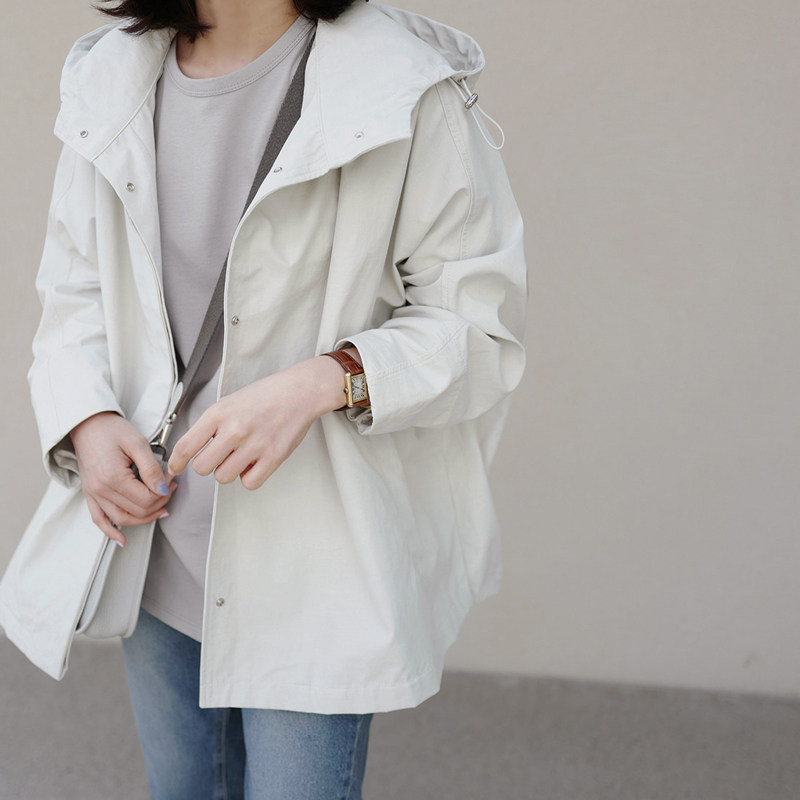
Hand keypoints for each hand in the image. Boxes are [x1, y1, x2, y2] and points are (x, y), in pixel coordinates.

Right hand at [70, 412, 176, 546]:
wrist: (88, 424)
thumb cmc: (111, 430)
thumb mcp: (137, 444)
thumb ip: (151, 469)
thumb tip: (163, 489)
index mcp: (112, 477)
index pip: (146, 499)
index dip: (164, 494)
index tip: (173, 481)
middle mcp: (101, 489)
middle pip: (137, 511)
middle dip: (159, 503)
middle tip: (170, 489)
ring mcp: (93, 493)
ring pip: (122, 519)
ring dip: (143, 519)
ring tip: (160, 509)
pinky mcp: (90, 494)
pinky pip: (99, 519)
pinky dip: (111, 531)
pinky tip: (122, 539)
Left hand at [168, 354, 348, 489]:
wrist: (299, 392)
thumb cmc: (265, 396)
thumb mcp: (229, 402)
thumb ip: (211, 426)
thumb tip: (193, 451)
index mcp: (219, 413)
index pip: (185, 446)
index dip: (176, 463)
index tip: (175, 468)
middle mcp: (234, 430)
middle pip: (202, 467)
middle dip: (207, 464)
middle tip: (218, 456)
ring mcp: (254, 445)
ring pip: (223, 477)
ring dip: (229, 470)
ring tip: (240, 456)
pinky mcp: (273, 457)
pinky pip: (249, 483)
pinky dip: (249, 477)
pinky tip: (254, 463)